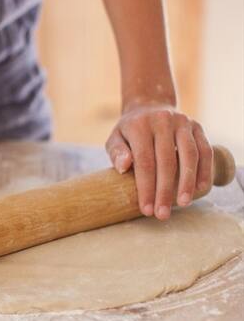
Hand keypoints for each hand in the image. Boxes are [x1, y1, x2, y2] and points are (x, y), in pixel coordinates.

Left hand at [105, 104, 212, 219]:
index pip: (144, 161)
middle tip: (162, 214)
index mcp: (139, 126)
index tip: (146, 209)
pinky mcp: (197, 127)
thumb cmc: (130, 131)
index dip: (146, 187)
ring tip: (183, 203)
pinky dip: (204, 170)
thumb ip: (116, 152)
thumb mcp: (116, 138)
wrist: (150, 107)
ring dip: (187, 182)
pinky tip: (201, 189)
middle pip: (166, 161)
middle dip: (165, 191)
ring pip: (189, 155)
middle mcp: (162, 121)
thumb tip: (123, 167)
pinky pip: (205, 150)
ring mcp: (182, 123)